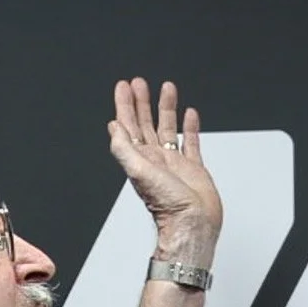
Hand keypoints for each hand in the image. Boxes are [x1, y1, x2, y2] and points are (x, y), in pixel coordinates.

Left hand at [108, 79, 222, 261]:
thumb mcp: (139, 172)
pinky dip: (189, 127)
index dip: (125, 105)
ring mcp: (175, 163)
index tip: (124, 87)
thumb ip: (124, 149)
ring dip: (165, 108)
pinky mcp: (193, 168)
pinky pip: (190, 142)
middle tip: (139, 82)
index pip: (129, 126)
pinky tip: (189, 115)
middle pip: (145, 123)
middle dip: (142, 102)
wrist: (194, 224)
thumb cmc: (169, 205)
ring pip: (168, 128)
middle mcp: (156, 159)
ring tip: (167, 88)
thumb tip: (113, 127)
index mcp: (141, 158)